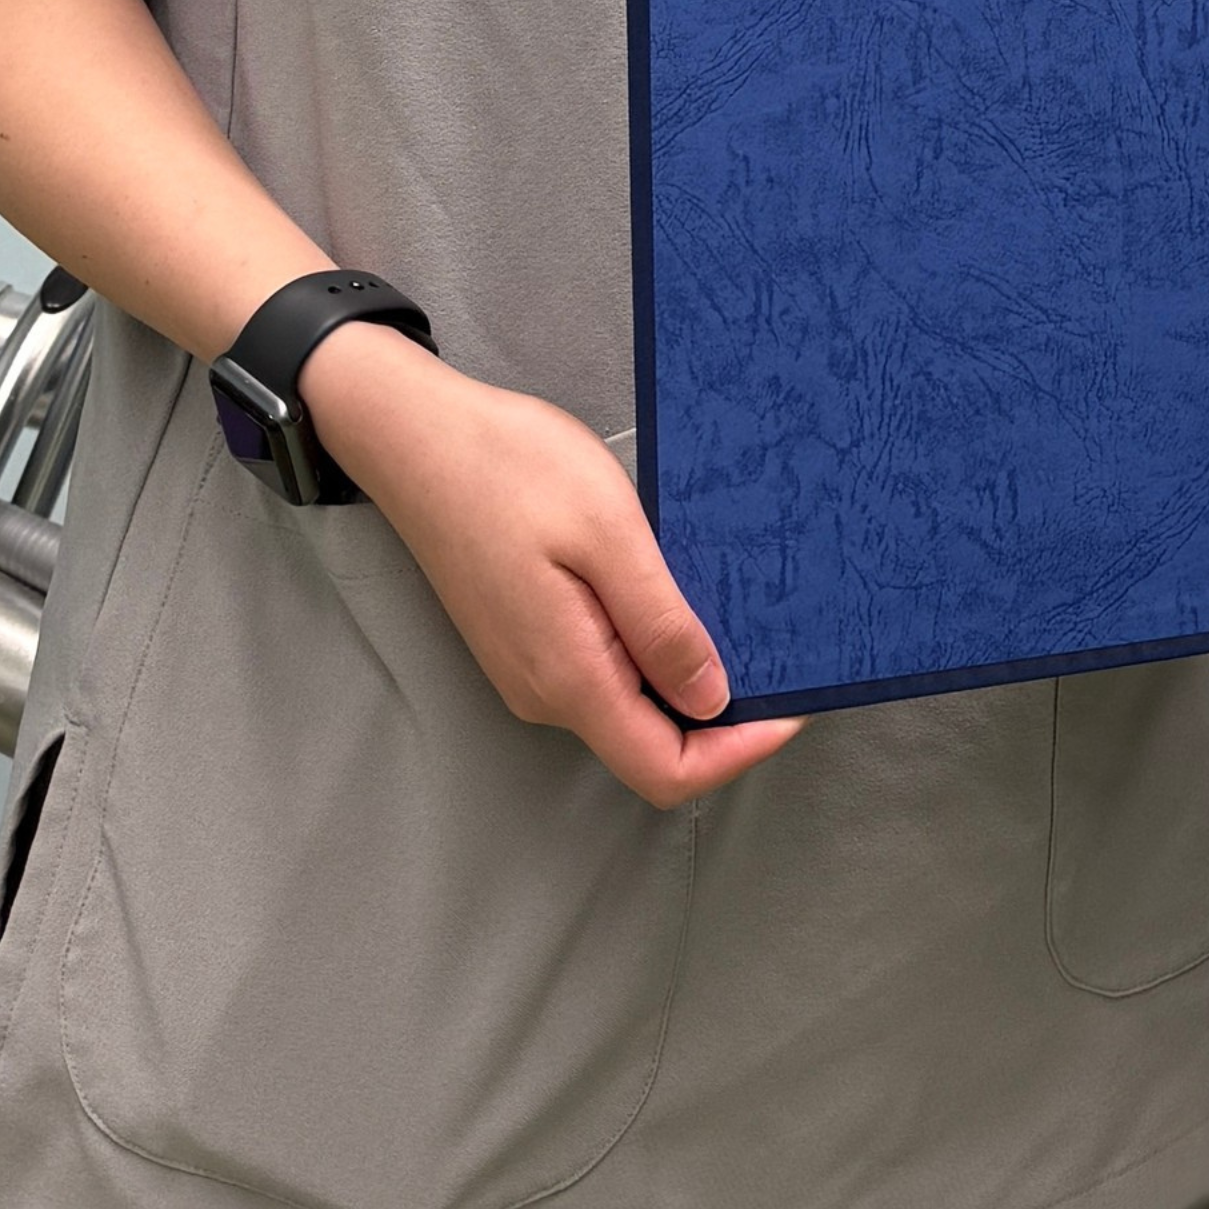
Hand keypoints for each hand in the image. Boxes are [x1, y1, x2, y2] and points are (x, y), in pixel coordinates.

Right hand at [299, 328, 805, 811]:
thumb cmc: (508, 468)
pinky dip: (653, 653)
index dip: (738, 753)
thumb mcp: (606, 532)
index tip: (793, 702)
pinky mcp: (525, 639)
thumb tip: (713, 699)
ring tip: (742, 618)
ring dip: (689, 680)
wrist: (415, 438)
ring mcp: (530, 669)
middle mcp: (545, 693)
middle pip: (652, 746)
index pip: (666, 770)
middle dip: (724, 718)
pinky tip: (678, 598)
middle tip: (782, 654)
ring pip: (629, 708)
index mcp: (569, 677)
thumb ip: (660, 625)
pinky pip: (603, 672)